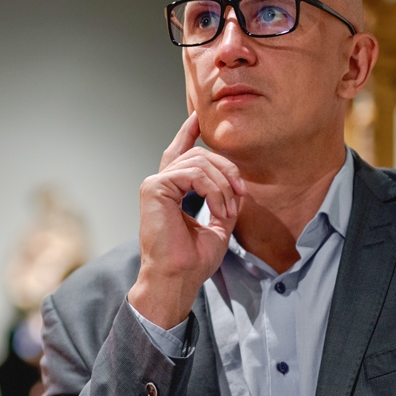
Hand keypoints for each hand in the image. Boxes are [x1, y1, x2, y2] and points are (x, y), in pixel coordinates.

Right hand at [127, 113, 243, 327]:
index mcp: (171, 190)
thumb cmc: (192, 260)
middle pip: (201, 156)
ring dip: (223, 186)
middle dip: (228, 171)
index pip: (181, 153)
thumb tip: (235, 188)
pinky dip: (213, 191)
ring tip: (228, 211)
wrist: (177, 278)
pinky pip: (193, 174)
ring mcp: (155, 184)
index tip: (198, 117)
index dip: (189, 132)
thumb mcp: (218, 226)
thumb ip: (223, 202)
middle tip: (240, 196)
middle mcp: (160, 183)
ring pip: (200, 162)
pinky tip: (218, 209)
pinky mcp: (155, 188)